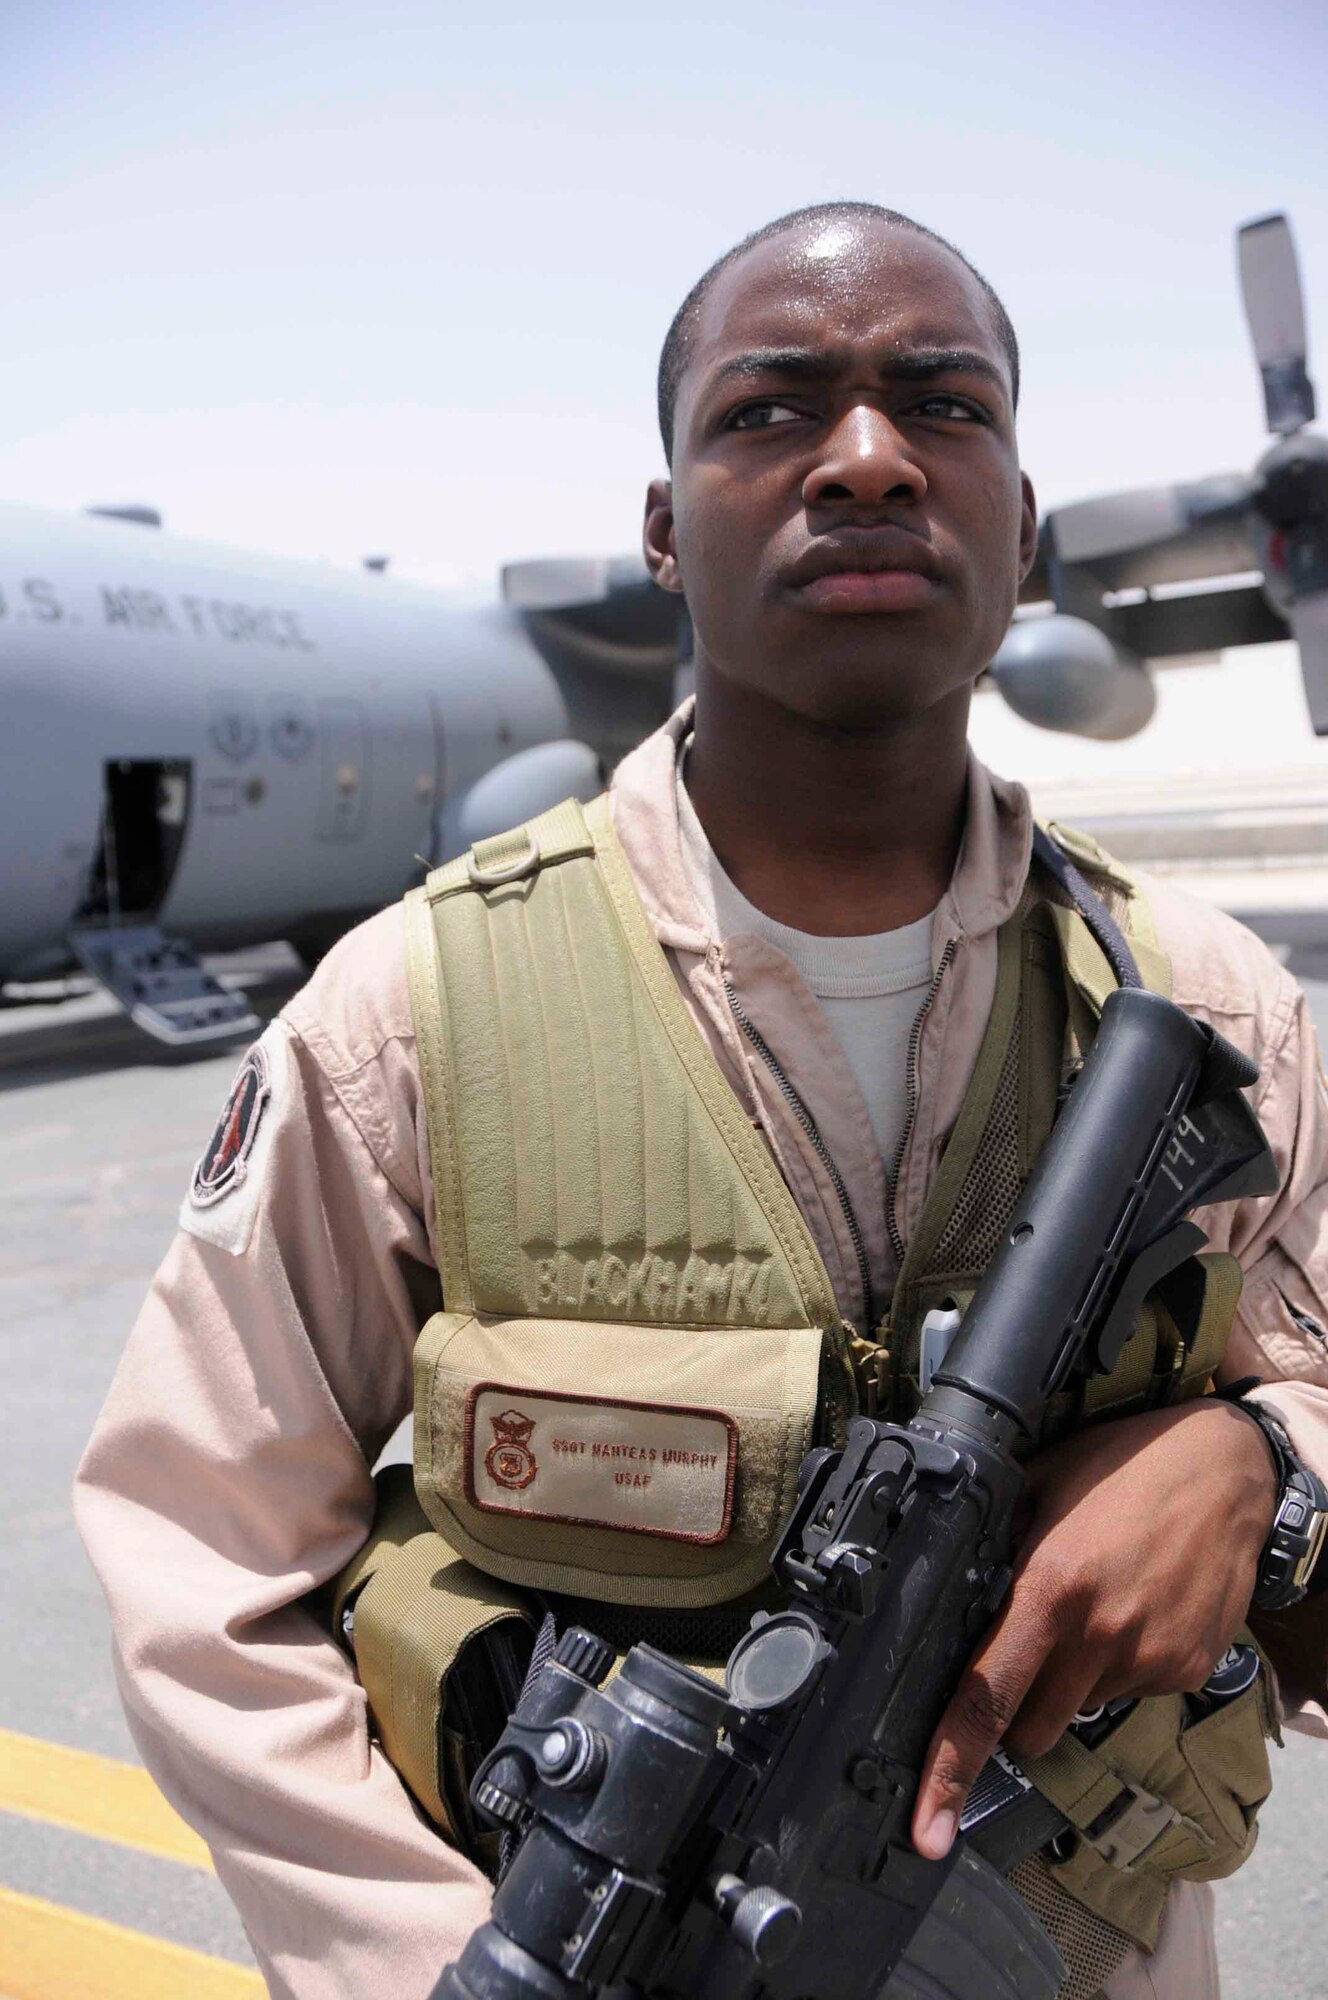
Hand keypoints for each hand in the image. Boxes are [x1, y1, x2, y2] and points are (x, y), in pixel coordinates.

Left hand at [911, 1399, 1277, 1859]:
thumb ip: (989, 1539)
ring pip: (1081, 1709)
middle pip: (1030, 1730)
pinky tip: (1134, 1606)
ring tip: (1094, 1602)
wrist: (1226, 1468)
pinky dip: (1121, 1666)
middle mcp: (1100, 1636)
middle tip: (1025, 1650)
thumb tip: (935, 1581)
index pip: (984, 1699)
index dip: (948, 1768)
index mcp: (1049, 1590)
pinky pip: (1131, 1692)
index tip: (927, 1826)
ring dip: (1073, 1679)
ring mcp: (1150, 1659)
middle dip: (1013, 1711)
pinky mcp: (1188, 1670)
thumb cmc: (1122, 1467)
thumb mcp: (1038, 1485)